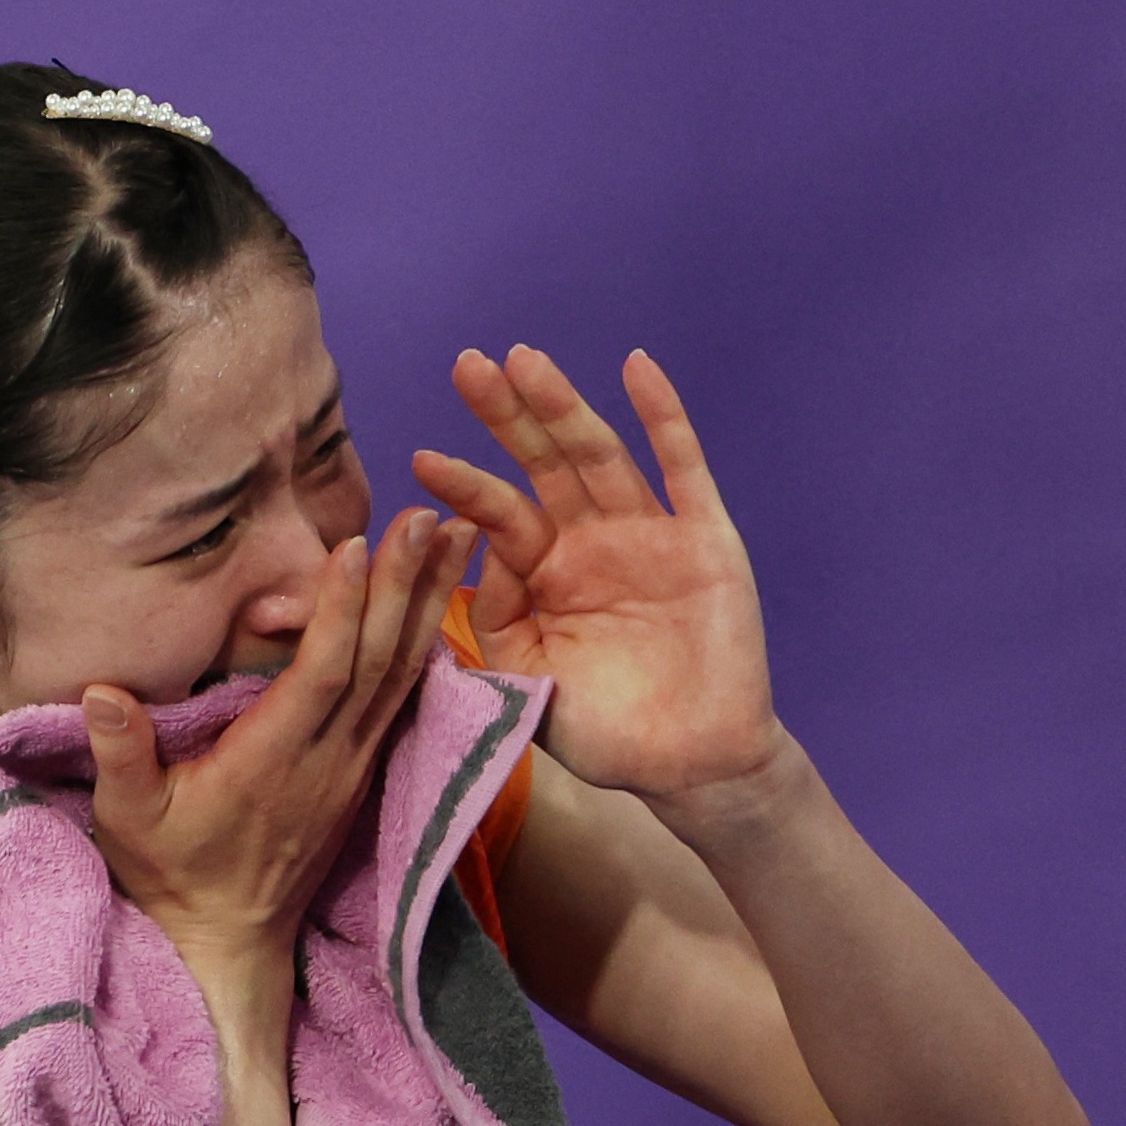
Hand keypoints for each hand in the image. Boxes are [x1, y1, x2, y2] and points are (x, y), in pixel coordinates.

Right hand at [87, 513, 467, 988]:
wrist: (228, 941)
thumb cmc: (171, 874)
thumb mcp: (127, 820)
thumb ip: (118, 756)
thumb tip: (103, 692)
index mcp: (272, 762)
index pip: (320, 676)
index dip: (341, 611)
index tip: (356, 548)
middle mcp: (328, 760)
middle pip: (378, 662)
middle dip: (403, 585)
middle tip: (432, 517)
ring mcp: (352, 766)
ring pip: (402, 674)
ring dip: (428, 604)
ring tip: (458, 540)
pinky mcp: (360, 771)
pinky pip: (401, 697)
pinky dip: (422, 642)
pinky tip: (437, 604)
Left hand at [409, 346, 778, 803]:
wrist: (689, 766)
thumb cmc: (602, 730)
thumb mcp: (526, 681)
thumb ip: (492, 626)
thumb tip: (460, 563)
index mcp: (546, 574)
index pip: (500, 516)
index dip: (465, 487)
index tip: (420, 459)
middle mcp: (592, 543)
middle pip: (544, 465)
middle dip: (507, 416)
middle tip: (467, 365)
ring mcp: (649, 534)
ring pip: (600, 456)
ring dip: (564, 406)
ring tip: (524, 359)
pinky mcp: (705, 538)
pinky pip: (684, 468)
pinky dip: (663, 417)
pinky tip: (635, 367)